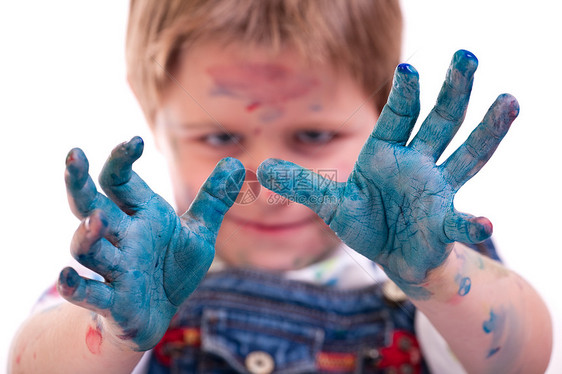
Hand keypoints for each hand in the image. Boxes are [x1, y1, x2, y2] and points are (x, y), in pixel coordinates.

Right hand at [58, 137, 243, 349]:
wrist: (160, 314)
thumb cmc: (173, 268)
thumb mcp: (199, 233)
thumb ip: (214, 200)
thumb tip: (236, 165)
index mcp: (140, 216)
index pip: (120, 181)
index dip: (122, 160)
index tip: (135, 141)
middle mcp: (121, 237)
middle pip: (89, 205)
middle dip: (79, 181)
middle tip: (73, 155)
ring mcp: (114, 268)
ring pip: (88, 248)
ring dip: (87, 234)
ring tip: (96, 219)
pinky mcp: (112, 300)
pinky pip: (88, 293)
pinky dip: (76, 286)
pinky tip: (66, 277)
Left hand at [257, 50, 518, 297]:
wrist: (394, 256)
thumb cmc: (367, 222)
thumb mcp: (332, 203)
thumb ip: (302, 185)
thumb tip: (262, 170)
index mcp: (389, 153)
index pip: (399, 116)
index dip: (404, 94)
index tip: (408, 69)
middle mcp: (419, 164)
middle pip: (441, 121)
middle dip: (453, 90)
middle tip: (467, 56)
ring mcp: (437, 190)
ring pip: (467, 154)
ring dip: (487, 130)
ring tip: (509, 101)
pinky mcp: (443, 224)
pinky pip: (458, 222)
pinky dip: (472, 223)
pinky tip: (485, 224)